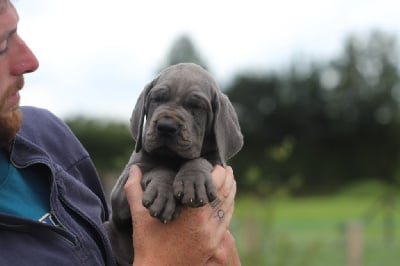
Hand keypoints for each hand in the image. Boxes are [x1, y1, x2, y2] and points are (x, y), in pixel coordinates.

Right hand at [124, 164, 239, 265]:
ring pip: (227, 209)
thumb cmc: (147, 243)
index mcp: (191, 213)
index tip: (217, 164)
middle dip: (227, 180)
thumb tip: (134, 169)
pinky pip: (226, 223)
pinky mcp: (213, 246)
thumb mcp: (139, 215)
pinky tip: (227, 203)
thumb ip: (135, 189)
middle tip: (227, 169)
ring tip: (230, 181)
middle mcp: (205, 224)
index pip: (212, 186)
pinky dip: (228, 209)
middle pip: (223, 195)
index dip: (217, 173)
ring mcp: (212, 236)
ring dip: (231, 193)